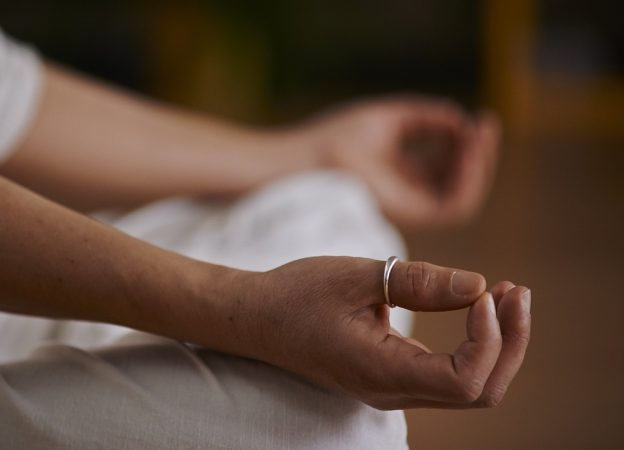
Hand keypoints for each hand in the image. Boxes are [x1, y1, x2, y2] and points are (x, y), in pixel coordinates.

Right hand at [239, 257, 529, 409]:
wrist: (257, 318)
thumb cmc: (297, 294)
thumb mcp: (356, 276)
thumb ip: (419, 283)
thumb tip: (479, 285)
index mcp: (380, 371)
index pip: (464, 381)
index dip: (490, 339)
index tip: (483, 292)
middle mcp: (392, 391)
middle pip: (480, 392)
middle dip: (510, 343)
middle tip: (516, 290)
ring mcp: (393, 388)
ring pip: (471, 388)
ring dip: (499, 343)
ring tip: (507, 294)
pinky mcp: (393, 375)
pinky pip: (451, 374)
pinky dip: (476, 343)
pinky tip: (480, 306)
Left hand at [302, 97, 500, 228]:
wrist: (309, 158)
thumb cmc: (336, 137)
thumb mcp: (391, 118)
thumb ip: (428, 117)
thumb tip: (461, 120)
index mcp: (401, 173)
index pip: (447, 164)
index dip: (467, 142)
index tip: (478, 117)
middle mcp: (408, 195)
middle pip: (458, 180)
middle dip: (479, 153)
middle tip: (486, 123)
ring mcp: (409, 209)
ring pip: (462, 197)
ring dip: (479, 166)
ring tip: (479, 135)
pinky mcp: (408, 218)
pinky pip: (454, 208)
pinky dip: (469, 182)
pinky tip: (470, 152)